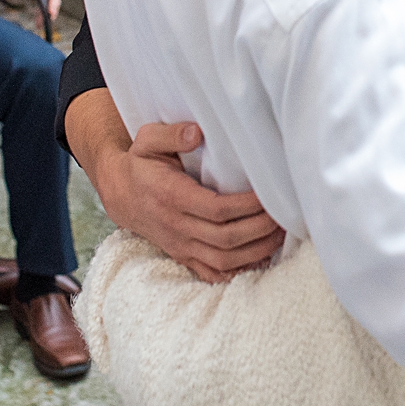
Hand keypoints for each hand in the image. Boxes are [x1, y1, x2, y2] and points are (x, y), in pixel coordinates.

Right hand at [68, 88, 284, 281]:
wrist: (120, 193)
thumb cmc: (140, 163)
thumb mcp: (147, 140)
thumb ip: (171, 134)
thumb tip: (196, 132)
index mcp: (171, 197)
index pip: (216, 209)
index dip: (247, 206)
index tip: (269, 195)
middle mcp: (176, 226)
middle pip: (226, 238)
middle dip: (260, 229)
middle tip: (284, 215)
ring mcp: (180, 245)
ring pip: (223, 260)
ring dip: (256, 251)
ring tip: (279, 234)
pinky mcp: (183, 256)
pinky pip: (213, 273)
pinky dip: (238, 271)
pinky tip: (260, 258)